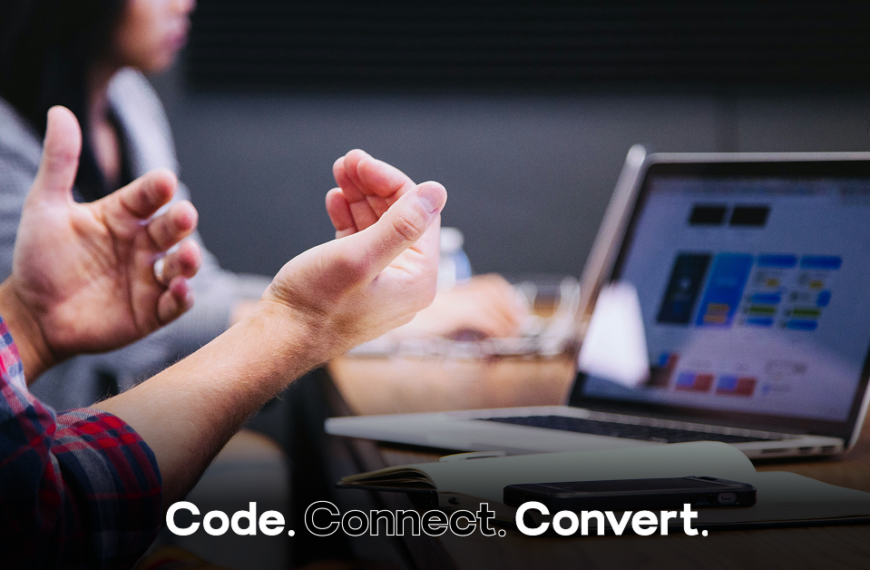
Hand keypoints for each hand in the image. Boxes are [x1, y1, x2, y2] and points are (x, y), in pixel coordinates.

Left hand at [0, 106, 201, 379]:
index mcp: (123, 216)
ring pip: (181, 265)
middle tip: (184, 215)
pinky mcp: (151, 312)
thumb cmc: (39, 258)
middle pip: (171, 229)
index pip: (147, 196)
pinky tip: (180, 289)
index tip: (164, 181)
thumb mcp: (45, 207)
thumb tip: (60, 111)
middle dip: (181, 222)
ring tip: (187, 256)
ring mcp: (149, 278)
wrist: (32, 314)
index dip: (157, 189)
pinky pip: (175, 304)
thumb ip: (59, 162)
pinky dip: (182, 297)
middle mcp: (142, 244)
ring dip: (189, 260)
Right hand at [325, 151, 524, 339]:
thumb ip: (400, 225)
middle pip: (399, 217)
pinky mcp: (358, 282)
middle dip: (373, 186)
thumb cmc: (316, 305)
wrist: (280, 339)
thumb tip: (436, 192)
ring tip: (339, 173)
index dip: (391, 182)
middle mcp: (406, 282)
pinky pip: (362, 241)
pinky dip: (349, 217)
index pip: (419, 214)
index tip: (361, 162)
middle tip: (348, 161)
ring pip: (378, 226)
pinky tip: (335, 200)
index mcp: (418, 279)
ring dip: (360, 197)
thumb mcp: (359, 257)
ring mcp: (382, 282)